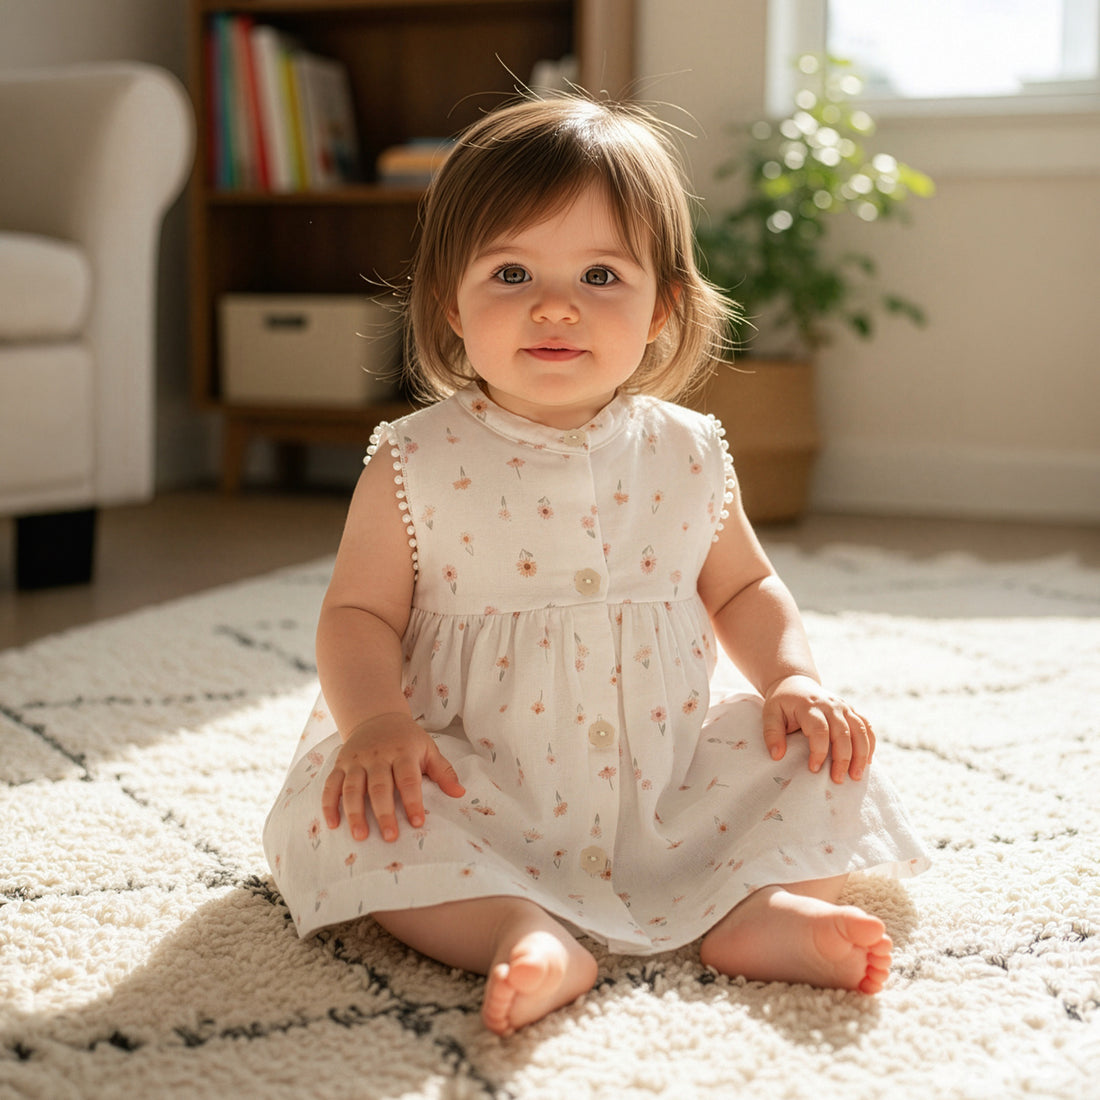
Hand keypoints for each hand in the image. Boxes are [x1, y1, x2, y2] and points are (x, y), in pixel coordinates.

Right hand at [321, 712, 464, 841]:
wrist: (377, 717)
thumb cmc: (407, 739)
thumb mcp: (428, 749)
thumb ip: (443, 772)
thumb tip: (460, 794)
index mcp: (402, 752)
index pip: (408, 779)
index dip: (412, 801)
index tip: (417, 823)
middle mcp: (377, 756)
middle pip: (379, 786)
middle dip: (384, 813)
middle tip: (389, 837)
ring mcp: (356, 761)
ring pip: (353, 788)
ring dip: (355, 813)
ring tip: (360, 835)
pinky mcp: (340, 764)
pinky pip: (331, 785)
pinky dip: (329, 805)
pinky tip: (333, 824)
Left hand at [761, 674, 875, 782]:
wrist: (795, 683)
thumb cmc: (782, 702)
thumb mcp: (770, 714)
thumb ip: (772, 734)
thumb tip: (777, 755)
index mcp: (809, 706)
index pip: (819, 730)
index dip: (818, 751)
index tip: (814, 769)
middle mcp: (830, 705)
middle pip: (843, 732)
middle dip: (842, 758)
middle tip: (838, 779)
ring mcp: (844, 706)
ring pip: (860, 730)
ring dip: (861, 754)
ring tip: (856, 776)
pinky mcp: (851, 710)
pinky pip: (867, 726)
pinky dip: (870, 744)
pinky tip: (868, 761)